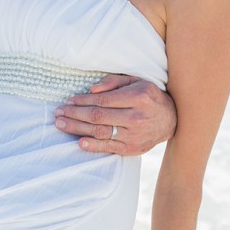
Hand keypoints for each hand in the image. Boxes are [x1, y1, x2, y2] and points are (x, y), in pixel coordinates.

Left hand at [53, 74, 175, 155]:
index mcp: (136, 97)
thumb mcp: (136, 81)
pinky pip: (109, 147)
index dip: (82, 101)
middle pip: (97, 116)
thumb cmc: (148, 96)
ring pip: (100, 132)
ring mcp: (134, 135)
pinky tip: (79, 142)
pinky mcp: (132, 148)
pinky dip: (93, 146)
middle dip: (74, 114)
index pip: (102, 100)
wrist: (171, 119)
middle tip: (58, 113)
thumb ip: (113, 82)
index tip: (68, 101)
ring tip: (61, 125)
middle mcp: (135, 117)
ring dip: (77, 129)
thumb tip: (91, 89)